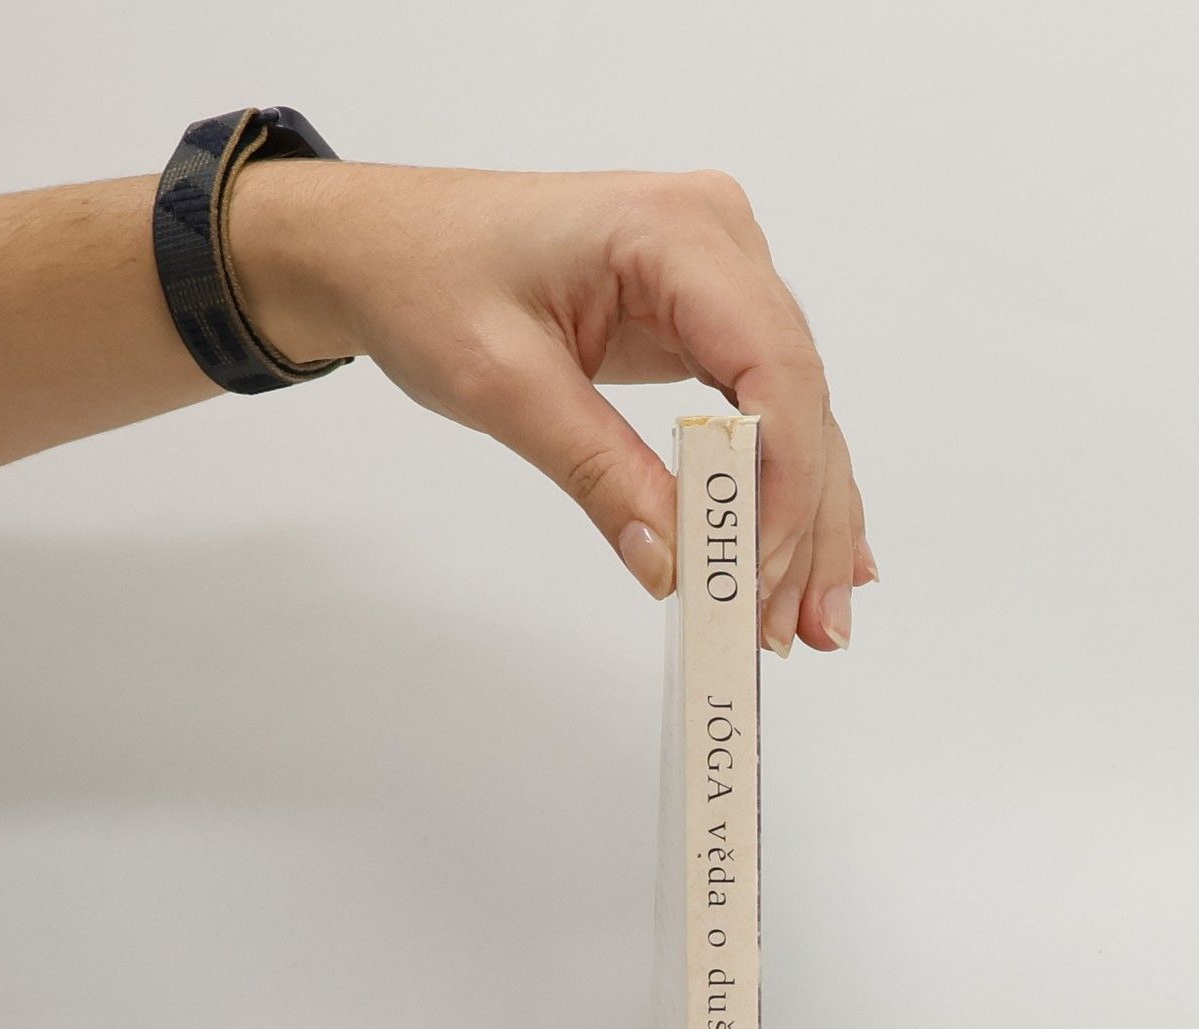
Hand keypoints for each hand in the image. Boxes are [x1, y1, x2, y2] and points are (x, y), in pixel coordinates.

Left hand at [235, 161, 873, 654]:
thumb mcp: (504, 384)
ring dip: (807, 524)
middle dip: (802, 522)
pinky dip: (784, 492)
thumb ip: (599, 473)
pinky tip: (813, 561)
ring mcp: (723, 280)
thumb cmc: (428, 281)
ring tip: (810, 623)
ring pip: (798, 416)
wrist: (385, 247)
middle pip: (800, 399)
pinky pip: (769, 412)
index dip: (780, 477)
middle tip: (794, 626)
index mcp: (672, 231)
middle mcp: (720, 242)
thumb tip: (675, 563)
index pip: (771, 363)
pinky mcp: (711, 322)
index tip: (757, 568)